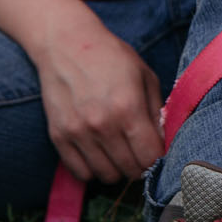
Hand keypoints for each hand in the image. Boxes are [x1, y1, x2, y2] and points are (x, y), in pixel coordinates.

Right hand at [33, 17, 164, 183]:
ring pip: (105, 175)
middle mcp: (102, 125)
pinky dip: (93, 170)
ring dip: (118, 170)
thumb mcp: (145, 77)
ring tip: (121, 154)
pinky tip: (100, 155)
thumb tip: (164, 141)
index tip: (157, 151)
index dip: (158, 159)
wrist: (66, 45)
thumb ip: (157, 111)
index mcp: (128, 108)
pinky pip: (80, 172)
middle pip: (129, 170)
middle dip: (140, 167)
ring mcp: (77, 133)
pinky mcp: (58, 136)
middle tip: (140, 154)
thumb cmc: (112, 58)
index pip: (149, 157)